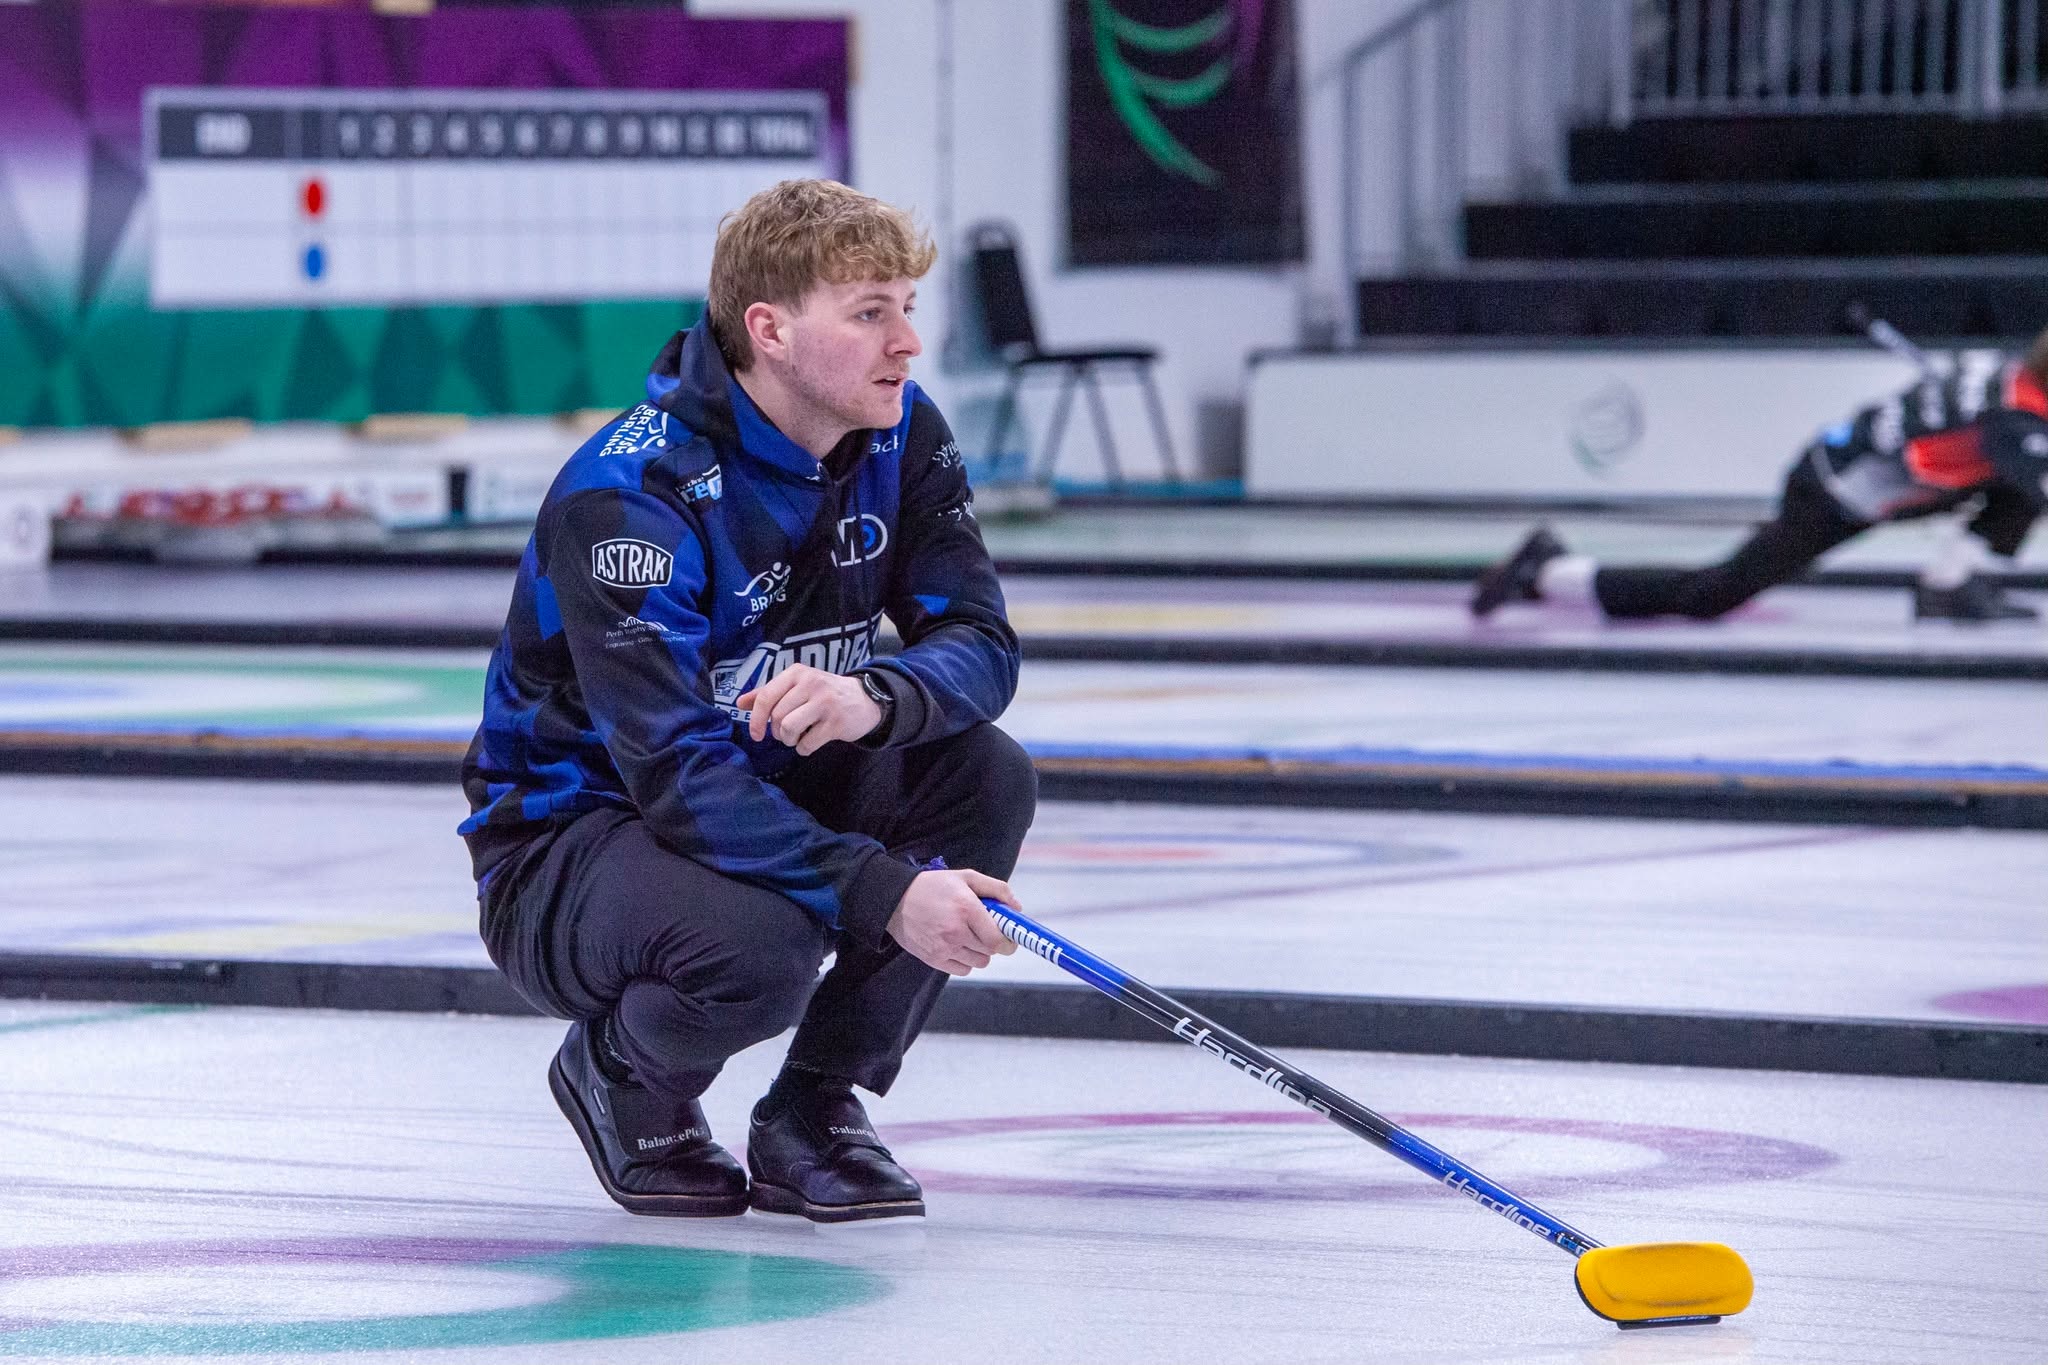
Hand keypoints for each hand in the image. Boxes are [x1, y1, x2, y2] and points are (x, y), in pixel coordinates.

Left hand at [737, 664, 880, 754]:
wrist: (865, 699)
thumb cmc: (824, 694)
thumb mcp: (797, 686)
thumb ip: (769, 693)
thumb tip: (739, 703)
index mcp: (797, 673)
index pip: (766, 697)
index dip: (756, 720)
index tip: (757, 735)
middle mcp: (811, 684)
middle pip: (777, 717)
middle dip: (777, 732)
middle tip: (787, 733)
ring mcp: (825, 703)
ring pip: (789, 729)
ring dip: (789, 740)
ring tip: (797, 737)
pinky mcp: (837, 723)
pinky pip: (807, 744)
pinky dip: (804, 748)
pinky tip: (812, 741)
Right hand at [886, 869, 1019, 975]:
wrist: (895, 900)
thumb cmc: (933, 887)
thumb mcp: (966, 877)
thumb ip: (996, 889)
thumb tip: (1017, 907)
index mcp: (967, 908)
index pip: (998, 939)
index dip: (1008, 941)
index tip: (1009, 937)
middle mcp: (956, 931)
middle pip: (991, 951)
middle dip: (993, 942)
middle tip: (985, 930)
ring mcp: (943, 948)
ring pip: (979, 962)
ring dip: (979, 951)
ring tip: (968, 936)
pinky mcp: (934, 959)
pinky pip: (963, 970)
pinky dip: (965, 960)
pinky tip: (957, 945)